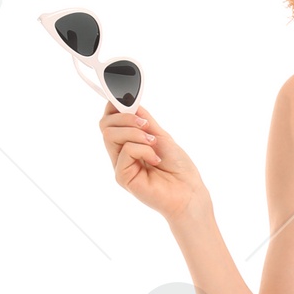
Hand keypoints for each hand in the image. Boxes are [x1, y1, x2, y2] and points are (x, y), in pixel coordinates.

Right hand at [99, 102, 208, 223]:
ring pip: (110, 135)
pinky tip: (155, 159)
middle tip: (146, 126)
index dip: (115, 107)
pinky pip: (125, 151)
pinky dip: (143, 150)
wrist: (189, 192)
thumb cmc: (179, 168)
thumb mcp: (160, 135)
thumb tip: (127, 101)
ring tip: (153, 143)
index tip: (130, 102)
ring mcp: (120, 166)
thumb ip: (143, 120)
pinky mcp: (122, 177)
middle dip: (126, 117)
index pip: (110, 120)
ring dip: (135, 133)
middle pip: (105, 125)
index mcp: (128, 143)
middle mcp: (121, 154)